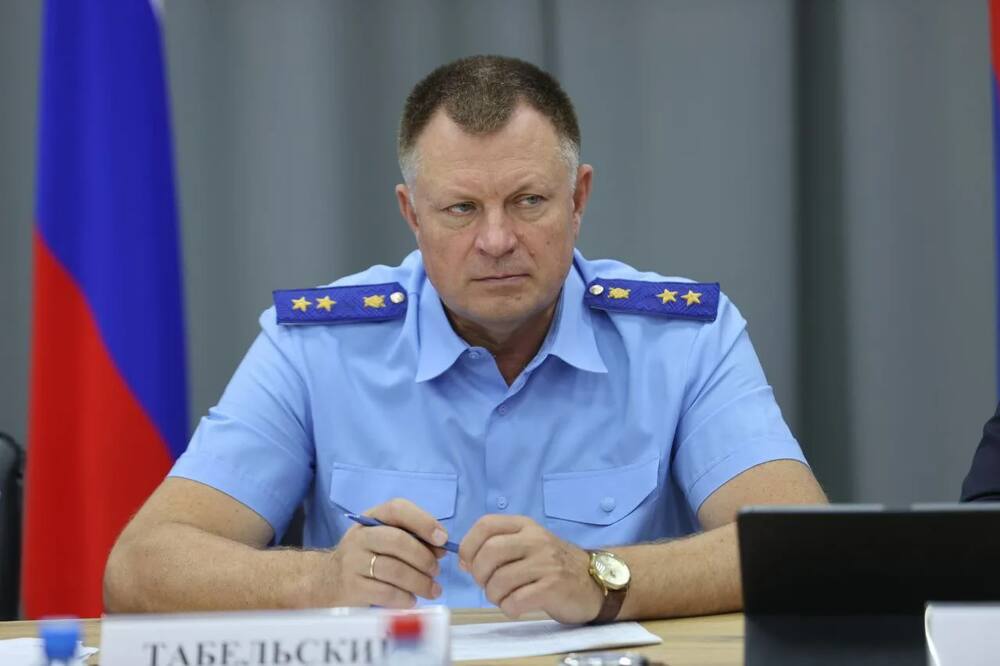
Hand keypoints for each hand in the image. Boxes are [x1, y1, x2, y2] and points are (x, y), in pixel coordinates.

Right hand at [324, 498, 447, 607]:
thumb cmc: (368, 554)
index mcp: (373, 517)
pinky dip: (404, 597)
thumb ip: (414, 537)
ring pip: (394, 569)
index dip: (423, 522)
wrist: (329, 578)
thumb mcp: (385, 537)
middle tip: (436, 570)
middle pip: (397, 540)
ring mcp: (354, 561)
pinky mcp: (352, 587)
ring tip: (432, 589)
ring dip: (419, 581)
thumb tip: (441, 548)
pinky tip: (412, 600)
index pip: (398, 509)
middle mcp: (361, 535)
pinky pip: (385, 592)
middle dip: (423, 557)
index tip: (443, 539)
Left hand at [459, 515, 603, 622]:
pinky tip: (517, 606)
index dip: (468, 545)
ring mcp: (546, 563)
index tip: (469, 563)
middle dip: (479, 574)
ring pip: (499, 580)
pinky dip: (509, 607)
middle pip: (489, 552)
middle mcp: (536, 539)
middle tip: (487, 584)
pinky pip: (515, 601)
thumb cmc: (554, 565)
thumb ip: (497, 549)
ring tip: (504, 597)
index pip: (485, 525)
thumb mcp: (527, 546)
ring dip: (494, 595)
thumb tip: (463, 561)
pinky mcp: (553, 587)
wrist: (595, 582)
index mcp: (525, 526)